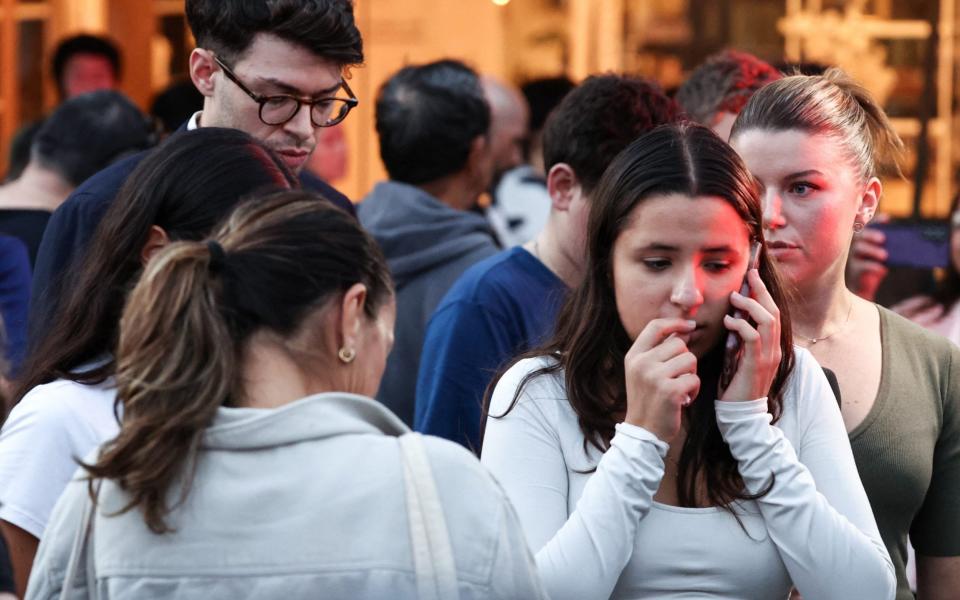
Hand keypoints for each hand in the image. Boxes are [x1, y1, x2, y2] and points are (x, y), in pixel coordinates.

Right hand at [623, 318, 699, 440]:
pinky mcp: (669, 391)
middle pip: (679, 343)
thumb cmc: (648, 400)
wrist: (643, 432)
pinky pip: (695, 379)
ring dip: (691, 374)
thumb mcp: (642, 372)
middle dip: (685, 359)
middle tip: (677, 377)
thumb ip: (657, 351)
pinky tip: (684, 399)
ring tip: (680, 388)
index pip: (655, 326)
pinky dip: (694, 390)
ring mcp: (654, 377)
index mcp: (634, 356)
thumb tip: (683, 330)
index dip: (675, 323)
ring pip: (690, 359)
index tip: (689, 326)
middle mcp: (642, 363)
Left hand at [720, 269, 781, 401]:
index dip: (765, 294)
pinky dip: (741, 325)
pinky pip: (753, 337)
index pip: (773, 313)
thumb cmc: (737, 385)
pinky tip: (729, 322)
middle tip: (749, 275)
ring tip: (734, 298)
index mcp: (772, 346)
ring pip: (767, 321)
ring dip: (750, 305)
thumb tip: (733, 320)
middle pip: (774, 312)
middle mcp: (775, 349)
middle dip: (762, 291)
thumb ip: (741, 340)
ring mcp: (768, 356)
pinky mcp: (756, 364)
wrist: (741, 413)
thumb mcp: (741, 357)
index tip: (753, 276)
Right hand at [846, 214, 887, 300]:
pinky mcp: (853, 270)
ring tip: (885, 255)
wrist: (864, 286)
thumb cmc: (876, 267)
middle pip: (860, 234)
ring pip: (858, 248)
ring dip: (872, 250)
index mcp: (864, 238)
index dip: (876, 221)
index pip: (868, 225)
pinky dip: (872, 266)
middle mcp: (855, 244)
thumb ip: (891, 248)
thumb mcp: (884, 255)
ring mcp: (852, 256)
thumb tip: (909, 244)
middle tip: (883, 239)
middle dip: (871, 234)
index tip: (887, 219)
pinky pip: (860, 266)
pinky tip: (882, 269)